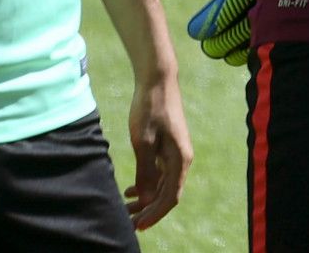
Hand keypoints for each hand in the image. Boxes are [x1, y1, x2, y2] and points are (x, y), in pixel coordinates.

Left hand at [125, 72, 191, 229]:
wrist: (158, 81)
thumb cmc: (150, 109)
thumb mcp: (143, 142)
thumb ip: (146, 172)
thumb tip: (147, 200)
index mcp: (180, 159)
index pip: (170, 197)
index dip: (154, 214)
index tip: (137, 226)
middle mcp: (182, 159)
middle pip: (168, 193)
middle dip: (148, 210)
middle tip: (127, 222)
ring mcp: (176, 153)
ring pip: (163, 184)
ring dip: (146, 198)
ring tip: (125, 207)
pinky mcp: (169, 147)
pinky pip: (161, 173)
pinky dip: (147, 184)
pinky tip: (131, 189)